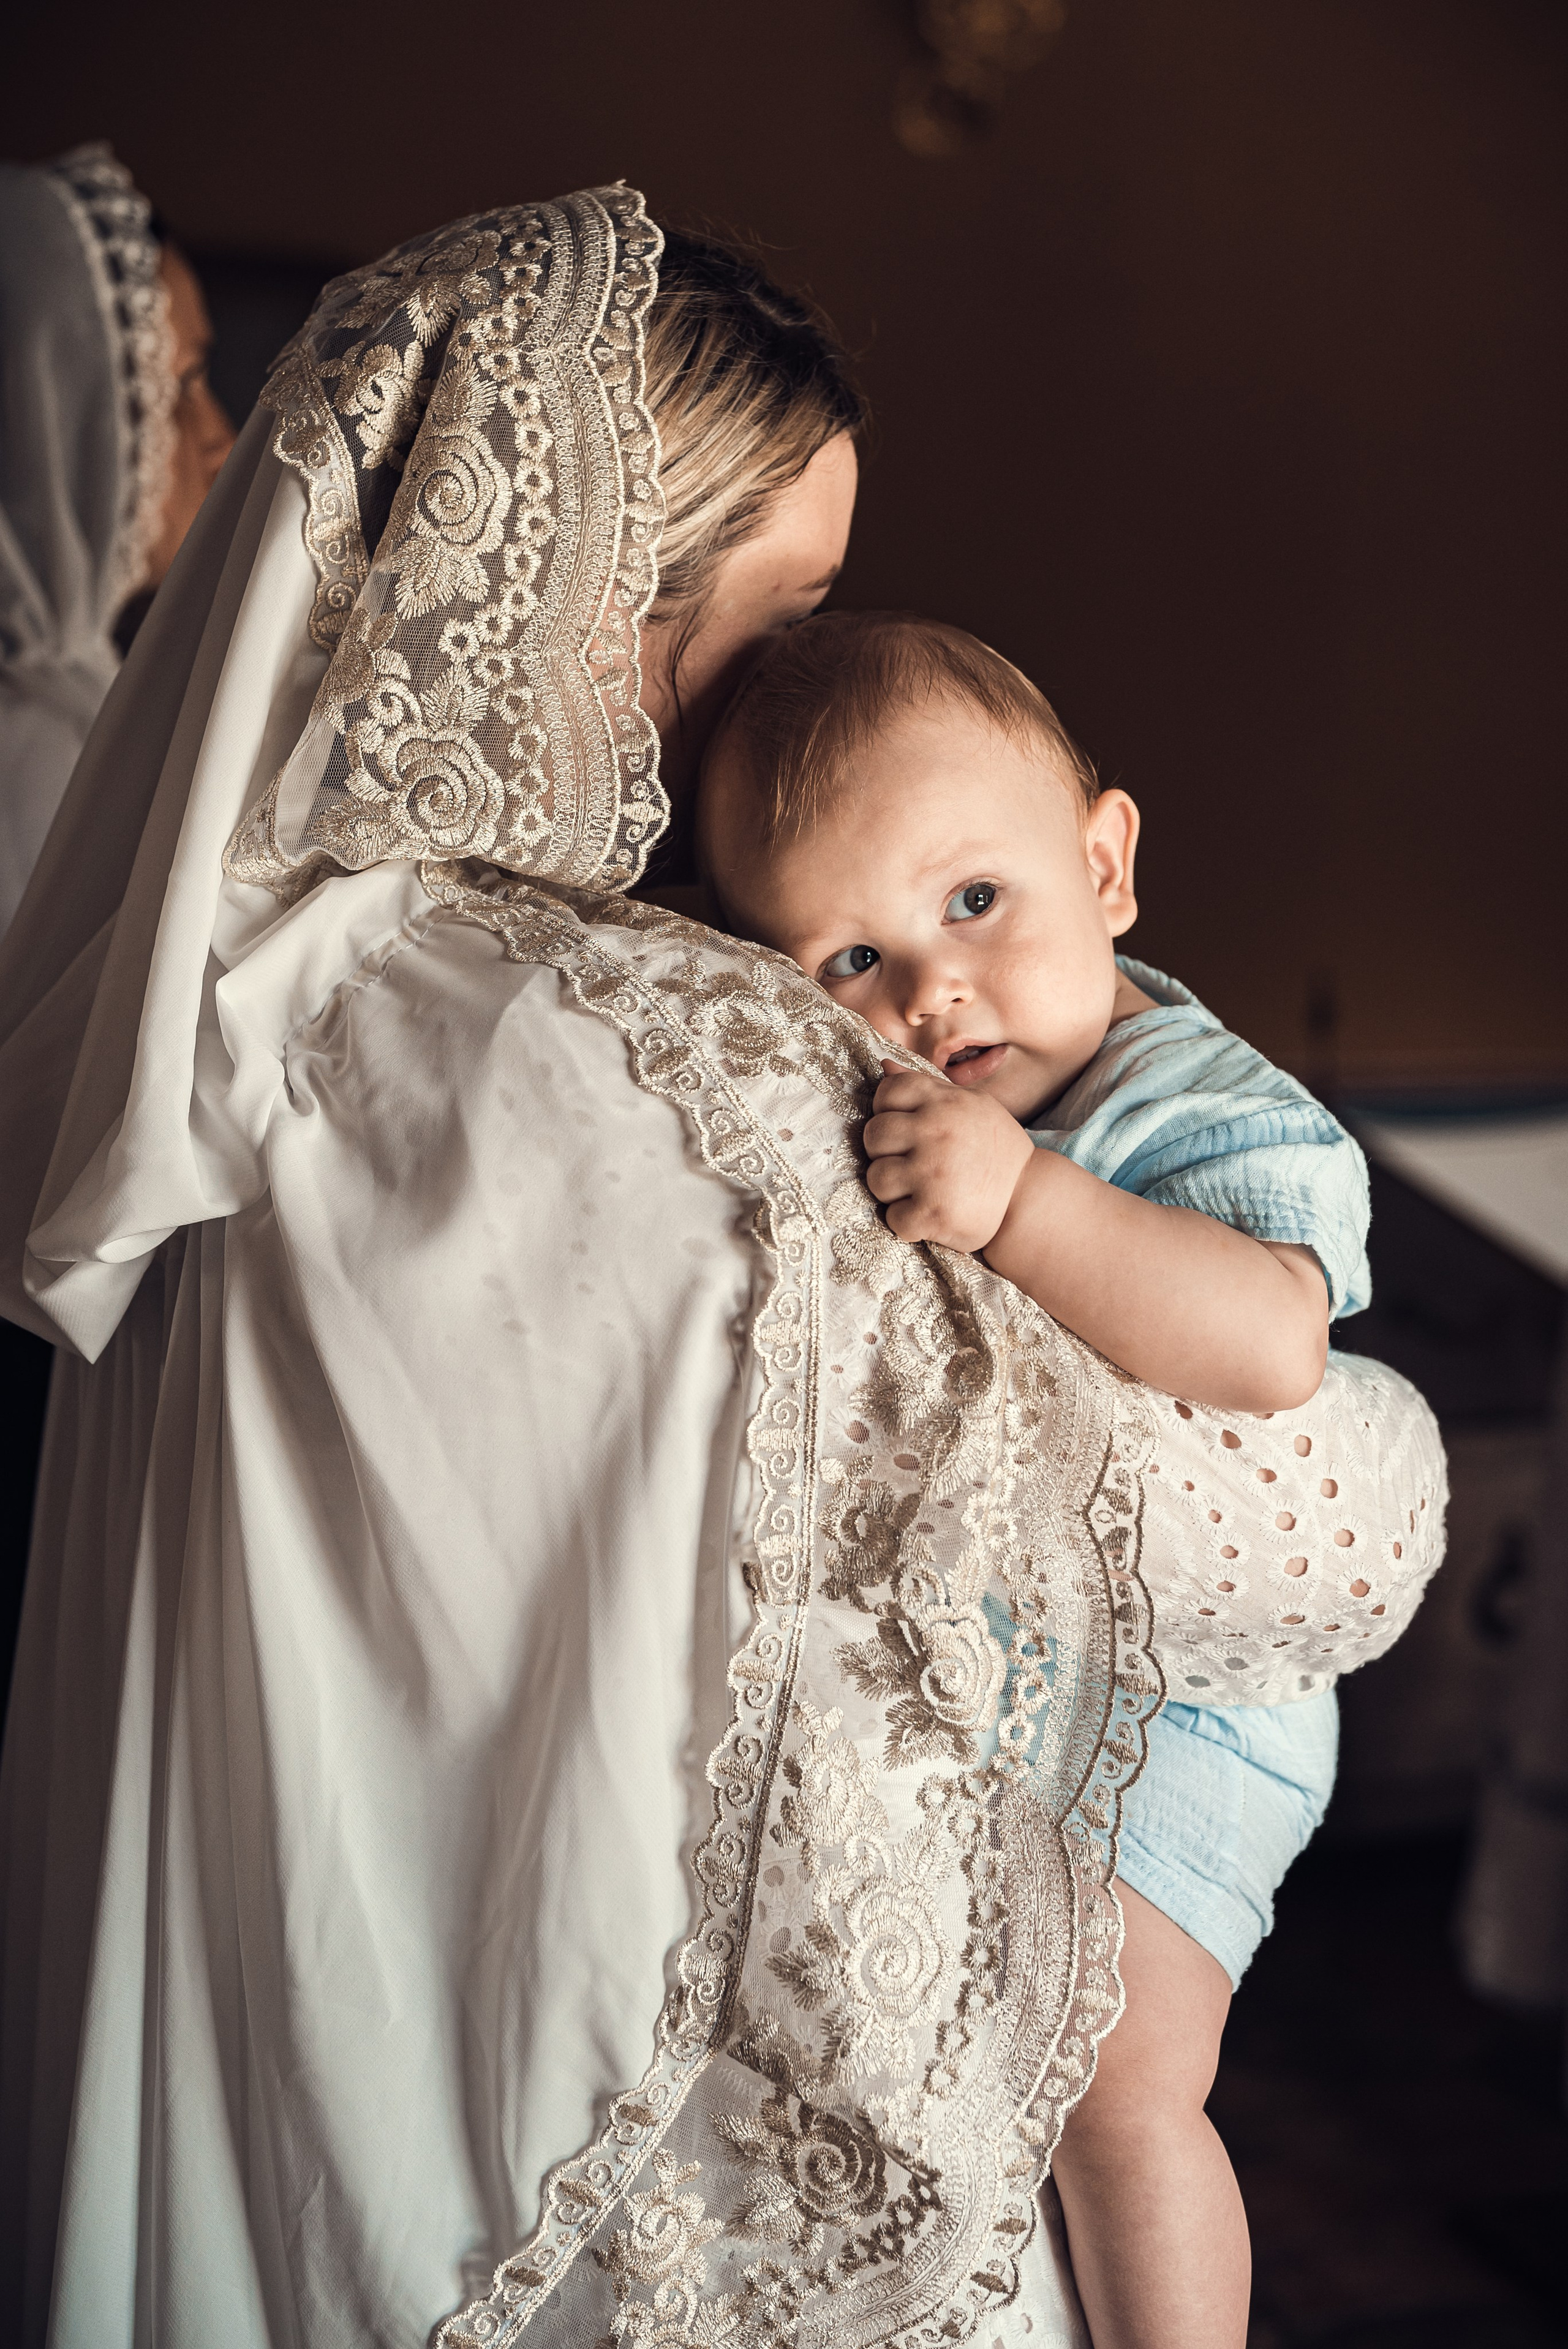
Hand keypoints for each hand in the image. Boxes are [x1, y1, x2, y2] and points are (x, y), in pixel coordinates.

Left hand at [863, 1062, 1035, 1248]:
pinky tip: (928, 1213)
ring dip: (893, 1189)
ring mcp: (932, 1174)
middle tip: (910, 1163)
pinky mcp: (933, 1212)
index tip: (905, 1128)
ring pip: (876, 1178)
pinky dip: (907, 1221)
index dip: (887, 1110)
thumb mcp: (971, 1105)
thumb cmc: (996, 1149)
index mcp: (944, 1102)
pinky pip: (893, 1217)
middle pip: (873, 1135)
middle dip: (885, 1151)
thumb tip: (884, 1066)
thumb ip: (927, 1087)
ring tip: (920, 1189)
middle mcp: (935, 1132)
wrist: (1029, 1196)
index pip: (887, 1092)